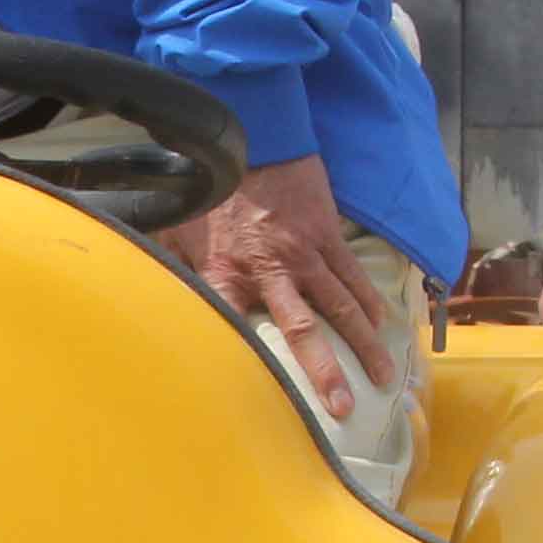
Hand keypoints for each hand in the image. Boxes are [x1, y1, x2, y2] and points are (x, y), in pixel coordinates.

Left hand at [170, 152, 395, 417]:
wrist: (252, 134)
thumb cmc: (211, 187)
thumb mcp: (179, 231)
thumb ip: (175, 270)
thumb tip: (158, 296)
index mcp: (228, 274)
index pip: (236, 329)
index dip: (250, 367)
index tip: (264, 402)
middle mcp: (271, 271)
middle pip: (304, 331)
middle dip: (325, 373)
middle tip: (344, 408)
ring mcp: (306, 254)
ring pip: (343, 307)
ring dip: (365, 344)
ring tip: (383, 375)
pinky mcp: (328, 236)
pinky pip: (354, 277)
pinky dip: (369, 303)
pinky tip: (381, 326)